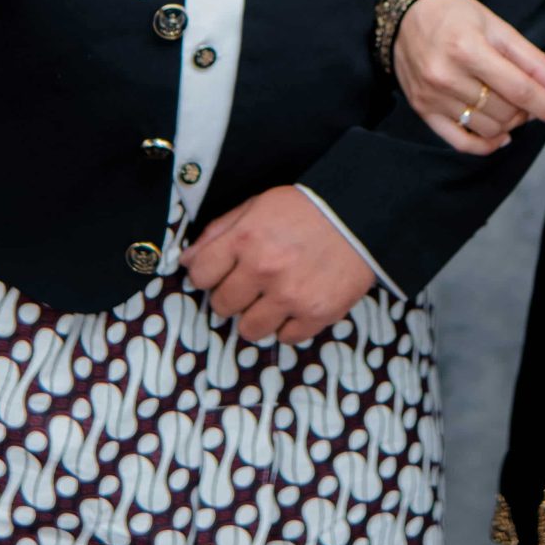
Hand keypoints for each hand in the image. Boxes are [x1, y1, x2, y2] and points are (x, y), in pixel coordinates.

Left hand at [182, 185, 375, 342]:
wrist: (360, 214)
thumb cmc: (305, 209)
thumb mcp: (256, 206)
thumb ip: (218, 232)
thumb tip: (185, 262)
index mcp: (245, 239)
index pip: (199, 275)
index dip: (207, 275)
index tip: (220, 273)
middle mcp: (264, 269)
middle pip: (221, 306)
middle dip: (231, 297)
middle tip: (250, 285)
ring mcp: (291, 295)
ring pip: (249, 330)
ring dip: (256, 317)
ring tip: (272, 298)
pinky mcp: (317, 313)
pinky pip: (286, 338)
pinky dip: (289, 325)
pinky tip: (296, 304)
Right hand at [394, 0, 544, 155]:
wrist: (406, 13)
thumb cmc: (457, 16)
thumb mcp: (498, 28)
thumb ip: (534, 61)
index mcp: (467, 49)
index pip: (518, 89)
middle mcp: (445, 75)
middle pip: (504, 111)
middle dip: (527, 110)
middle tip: (529, 96)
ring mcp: (431, 96)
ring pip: (488, 128)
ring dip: (509, 124)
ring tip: (511, 106)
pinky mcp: (421, 109)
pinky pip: (460, 142)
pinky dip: (486, 145)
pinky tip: (500, 135)